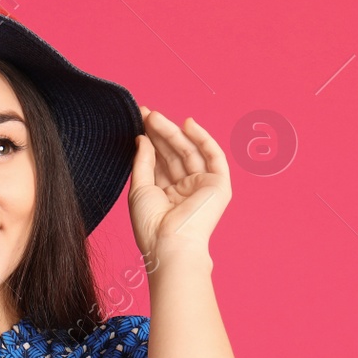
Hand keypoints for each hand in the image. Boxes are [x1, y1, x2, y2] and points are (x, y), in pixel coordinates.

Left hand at [130, 105, 230, 265]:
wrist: (170, 244)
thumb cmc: (151, 224)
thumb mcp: (139, 188)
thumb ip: (143, 161)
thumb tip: (143, 137)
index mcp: (167, 194)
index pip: (160, 161)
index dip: (150, 140)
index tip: (138, 121)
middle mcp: (185, 189)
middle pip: (173, 153)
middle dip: (160, 133)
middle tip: (145, 113)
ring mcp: (202, 186)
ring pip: (189, 151)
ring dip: (173, 132)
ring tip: (154, 116)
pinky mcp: (218, 186)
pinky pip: (213, 156)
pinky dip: (203, 139)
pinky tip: (187, 124)